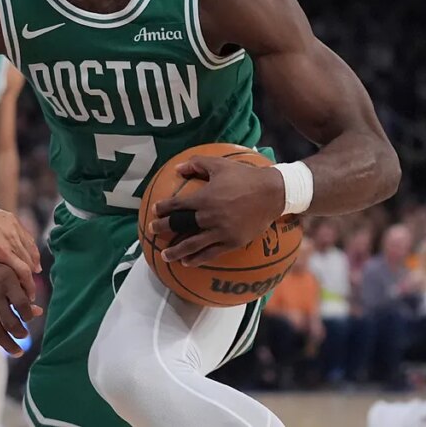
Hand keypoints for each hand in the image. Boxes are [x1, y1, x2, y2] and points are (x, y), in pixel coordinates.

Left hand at [0, 201, 40, 308]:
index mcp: (0, 249)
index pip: (23, 271)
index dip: (29, 286)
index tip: (30, 298)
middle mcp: (10, 235)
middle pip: (29, 261)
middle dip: (31, 277)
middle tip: (30, 291)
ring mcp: (11, 224)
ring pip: (29, 247)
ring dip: (33, 261)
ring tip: (33, 274)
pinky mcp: (10, 217)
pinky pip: (25, 235)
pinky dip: (29, 246)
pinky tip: (28, 256)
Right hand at [0, 260, 43, 365]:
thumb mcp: (12, 273)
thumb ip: (25, 291)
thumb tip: (38, 312)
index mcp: (6, 281)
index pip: (23, 306)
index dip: (30, 315)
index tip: (30, 317)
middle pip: (11, 323)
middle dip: (21, 333)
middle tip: (25, 336)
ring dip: (9, 346)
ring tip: (18, 351)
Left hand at [149, 156, 283, 266]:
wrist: (273, 193)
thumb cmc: (244, 176)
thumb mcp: (219, 165)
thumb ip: (196, 164)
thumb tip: (177, 168)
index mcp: (204, 198)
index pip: (176, 205)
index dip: (163, 208)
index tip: (154, 211)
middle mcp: (210, 216)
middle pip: (180, 225)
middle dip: (163, 228)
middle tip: (152, 230)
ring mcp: (221, 231)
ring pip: (193, 244)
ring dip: (176, 251)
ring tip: (165, 255)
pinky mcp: (233, 242)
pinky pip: (212, 253)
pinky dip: (198, 259)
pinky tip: (188, 262)